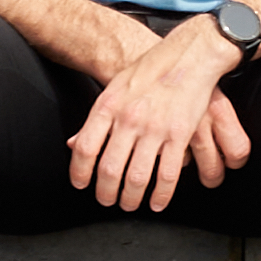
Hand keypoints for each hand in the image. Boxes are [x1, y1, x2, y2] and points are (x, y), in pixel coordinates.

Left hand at [67, 15, 248, 212]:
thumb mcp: (114, 89)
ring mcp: (155, 128)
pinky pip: (167, 174)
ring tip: (129, 204)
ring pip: (137, 177)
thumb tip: (74, 144)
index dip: (79, 172)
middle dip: (105, 193)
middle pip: (109, 168)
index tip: (81, 184)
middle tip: (106, 200)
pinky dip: (161, 195)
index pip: (85, 148)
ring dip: (131, 198)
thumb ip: (96, 119)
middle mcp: (129, 119)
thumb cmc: (150, 71)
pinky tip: (157, 201)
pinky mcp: (179, 135)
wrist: (187, 56)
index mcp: (109, 106)